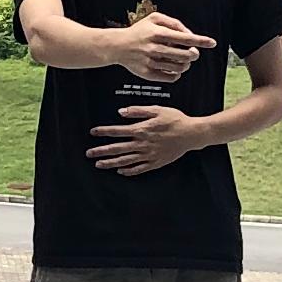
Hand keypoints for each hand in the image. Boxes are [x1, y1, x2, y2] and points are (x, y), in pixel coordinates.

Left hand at [89, 104, 206, 175]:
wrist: (192, 134)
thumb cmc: (175, 119)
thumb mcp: (157, 110)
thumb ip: (138, 111)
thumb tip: (121, 112)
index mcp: (141, 130)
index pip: (117, 131)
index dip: (104, 131)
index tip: (93, 132)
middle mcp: (142, 144)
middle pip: (117, 148)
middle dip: (101, 151)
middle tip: (89, 153)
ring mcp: (148, 155)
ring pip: (125, 161)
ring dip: (111, 163)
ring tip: (99, 164)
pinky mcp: (155, 162)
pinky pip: (139, 169)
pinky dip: (128, 171)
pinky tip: (120, 171)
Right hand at [110, 10, 210, 82]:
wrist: (117, 46)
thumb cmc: (139, 31)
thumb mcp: (154, 19)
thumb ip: (174, 23)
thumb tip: (189, 33)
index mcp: (158, 33)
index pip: (185, 38)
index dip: (201, 40)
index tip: (212, 43)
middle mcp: (155, 48)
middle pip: (185, 55)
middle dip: (194, 54)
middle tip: (193, 53)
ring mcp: (152, 62)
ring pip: (179, 67)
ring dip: (186, 64)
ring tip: (183, 60)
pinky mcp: (148, 74)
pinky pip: (170, 78)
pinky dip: (177, 74)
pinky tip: (174, 68)